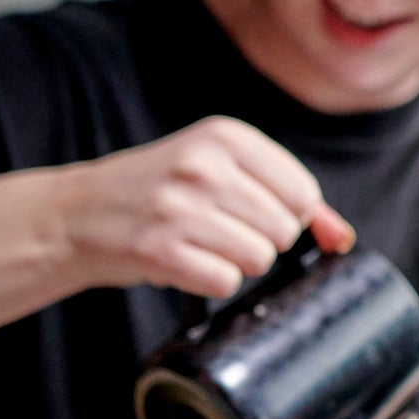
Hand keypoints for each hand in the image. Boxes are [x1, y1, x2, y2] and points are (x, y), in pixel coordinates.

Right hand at [57, 116, 356, 296]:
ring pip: (259, 259)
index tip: (250, 215)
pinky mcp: (161, 249)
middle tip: (217, 232)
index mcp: (223, 136)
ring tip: (201, 246)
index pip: (303, 192)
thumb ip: (283, 195)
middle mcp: (203, 165)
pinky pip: (224, 282)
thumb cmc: (158, 192)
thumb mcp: (217, 170)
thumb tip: (340, 236)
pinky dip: (210, 283)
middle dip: (260, 242)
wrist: (78, 214)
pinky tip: (184, 263)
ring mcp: (180, 207)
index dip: (285, 216)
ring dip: (235, 264)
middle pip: (283, 230)